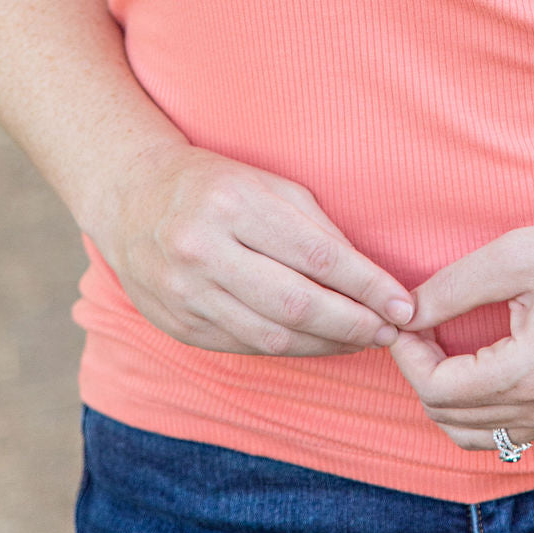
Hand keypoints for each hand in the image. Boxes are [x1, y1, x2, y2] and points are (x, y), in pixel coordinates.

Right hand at [91, 143, 415, 356]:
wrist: (130, 198)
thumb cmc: (214, 184)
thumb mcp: (267, 184)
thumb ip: (315, 226)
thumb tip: (370, 277)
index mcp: (233, 204)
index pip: (316, 254)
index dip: (366, 285)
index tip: (403, 303)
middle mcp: (205, 250)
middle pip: (296, 302)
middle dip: (353, 322)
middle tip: (390, 330)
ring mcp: (186, 293)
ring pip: (272, 335)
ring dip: (327, 344)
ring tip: (364, 340)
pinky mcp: (179, 325)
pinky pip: (246, 346)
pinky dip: (290, 348)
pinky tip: (319, 343)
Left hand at [389, 215, 533, 452]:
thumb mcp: (519, 254)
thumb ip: (455, 286)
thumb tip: (408, 311)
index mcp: (530, 374)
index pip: (437, 391)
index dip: (407, 354)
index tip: (405, 316)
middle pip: (451, 420)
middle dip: (422, 373)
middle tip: (421, 325)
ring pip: (480, 436)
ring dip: (450, 398)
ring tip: (446, 344)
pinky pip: (514, 433)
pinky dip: (484, 409)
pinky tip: (484, 362)